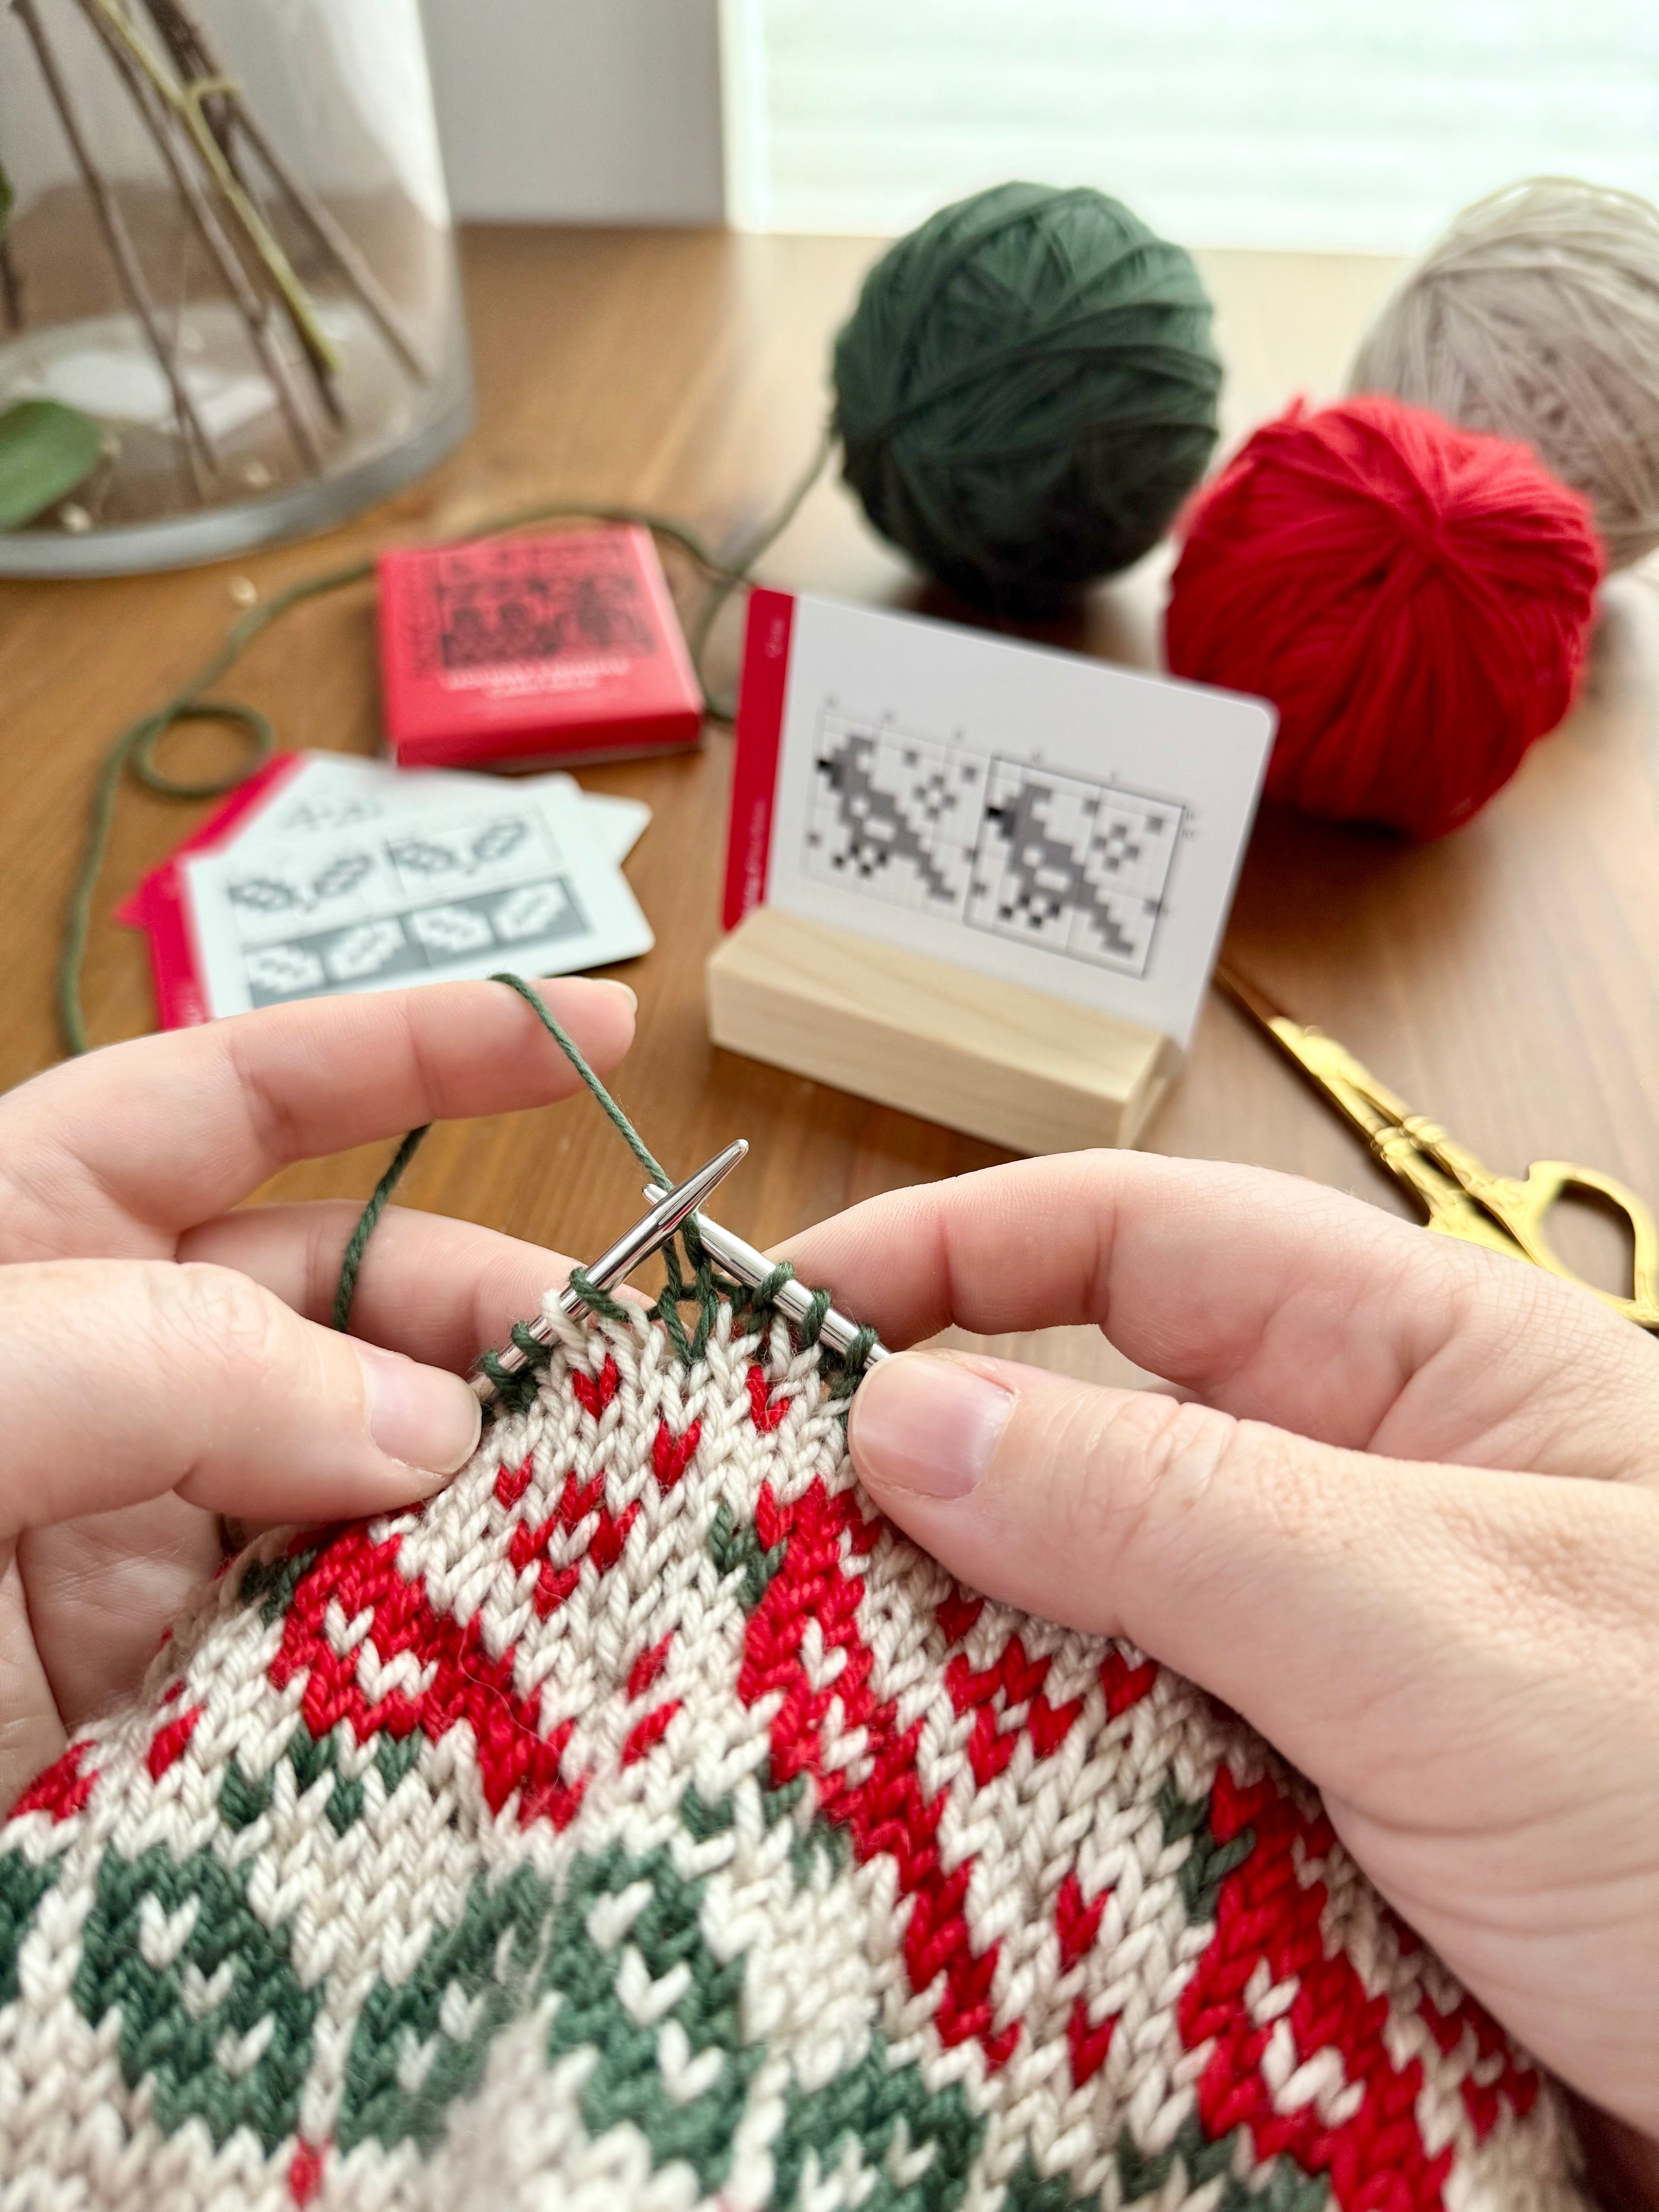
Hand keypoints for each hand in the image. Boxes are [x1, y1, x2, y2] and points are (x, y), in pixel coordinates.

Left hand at [0, 976, 633, 1811]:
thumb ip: (164, 1368)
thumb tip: (419, 1422)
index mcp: (23, 1241)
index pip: (240, 1096)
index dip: (416, 1047)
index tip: (588, 1031)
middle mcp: (107, 1371)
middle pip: (349, 1290)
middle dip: (487, 1306)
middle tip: (622, 1373)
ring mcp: (152, 1530)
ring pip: (377, 1462)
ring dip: (492, 1473)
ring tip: (611, 1501)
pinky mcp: (189, 1683)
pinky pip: (353, 1619)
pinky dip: (445, 1614)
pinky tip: (522, 1623)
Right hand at [785, 1154, 1658, 2194]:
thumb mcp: (1449, 1619)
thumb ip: (1175, 1508)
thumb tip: (911, 1416)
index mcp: (1420, 1380)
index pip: (1139, 1244)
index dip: (949, 1251)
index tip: (775, 1316)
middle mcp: (1358, 1516)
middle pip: (1085, 1441)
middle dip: (917, 1485)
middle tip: (737, 1550)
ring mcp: (1327, 1689)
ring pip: (1082, 1639)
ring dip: (958, 1685)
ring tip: (799, 1724)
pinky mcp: (1310, 1847)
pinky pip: (1123, 1804)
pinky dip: (1027, 1835)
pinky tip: (941, 1876)